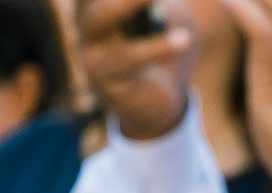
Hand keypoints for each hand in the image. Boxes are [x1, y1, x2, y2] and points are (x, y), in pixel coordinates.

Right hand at [78, 0, 197, 142]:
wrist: (162, 104)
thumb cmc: (167, 52)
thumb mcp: (172, 14)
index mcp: (98, 4)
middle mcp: (86, 25)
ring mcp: (90, 53)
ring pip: (100, 19)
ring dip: (131, 2)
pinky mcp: (103, 81)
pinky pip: (127, 59)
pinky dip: (157, 48)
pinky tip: (185, 41)